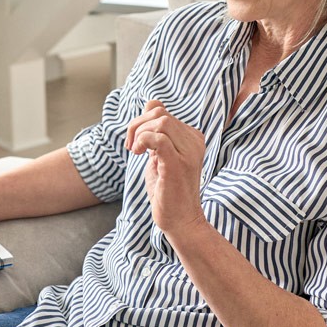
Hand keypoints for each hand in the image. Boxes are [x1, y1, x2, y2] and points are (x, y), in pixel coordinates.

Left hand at [125, 100, 207, 233]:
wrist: (180, 221)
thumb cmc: (168, 191)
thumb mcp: (160, 156)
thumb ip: (157, 134)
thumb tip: (150, 105)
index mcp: (192, 137)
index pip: (162, 111)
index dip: (141, 121)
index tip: (135, 142)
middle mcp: (195, 141)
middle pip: (159, 113)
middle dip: (137, 125)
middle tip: (131, 147)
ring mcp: (189, 152)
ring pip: (160, 121)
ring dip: (139, 133)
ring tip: (135, 151)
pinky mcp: (178, 164)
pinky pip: (158, 137)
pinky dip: (143, 140)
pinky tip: (138, 153)